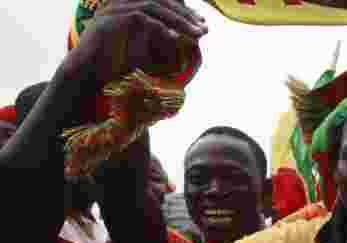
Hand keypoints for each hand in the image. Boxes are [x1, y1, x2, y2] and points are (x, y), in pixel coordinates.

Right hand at [72, 0, 206, 87]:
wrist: (86, 76)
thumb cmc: (113, 66)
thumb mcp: (142, 49)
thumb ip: (158, 37)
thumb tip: (182, 34)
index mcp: (127, 7)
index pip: (160, 0)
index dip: (183, 10)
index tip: (202, 23)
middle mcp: (119, 4)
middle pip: (159, 0)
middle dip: (185, 15)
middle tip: (204, 28)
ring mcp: (112, 11)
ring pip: (152, 7)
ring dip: (178, 21)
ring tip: (196, 34)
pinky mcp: (109, 22)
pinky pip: (140, 19)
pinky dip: (160, 28)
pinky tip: (177, 39)